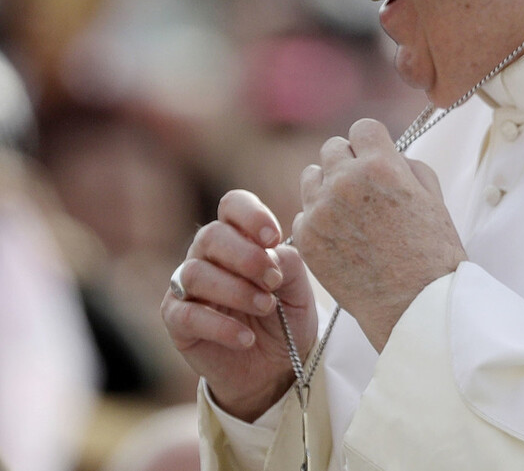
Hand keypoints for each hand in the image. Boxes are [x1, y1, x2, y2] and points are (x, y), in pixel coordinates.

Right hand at [161, 189, 317, 420]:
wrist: (275, 367)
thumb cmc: (286, 317)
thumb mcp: (298, 288)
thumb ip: (288, 263)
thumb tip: (271, 253)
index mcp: (239, 236)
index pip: (233, 205)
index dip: (251, 215)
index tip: (274, 237)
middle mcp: (207, 255)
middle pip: (211, 235)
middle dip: (246, 256)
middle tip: (273, 280)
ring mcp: (187, 287)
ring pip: (195, 273)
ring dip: (235, 291)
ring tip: (266, 308)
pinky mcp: (176, 321)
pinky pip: (186, 314)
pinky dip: (220, 326)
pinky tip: (246, 338)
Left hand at [293, 118, 466, 351]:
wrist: (415, 305)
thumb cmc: (432, 252)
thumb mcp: (432, 195)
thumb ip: (404, 164)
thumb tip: (385, 153)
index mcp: (380, 165)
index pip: (362, 128)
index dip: (371, 143)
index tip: (376, 159)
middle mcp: (345, 181)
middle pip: (332, 148)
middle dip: (347, 162)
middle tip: (363, 188)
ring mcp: (321, 210)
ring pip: (311, 176)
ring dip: (327, 186)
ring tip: (349, 212)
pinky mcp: (307, 239)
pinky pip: (304, 212)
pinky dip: (318, 220)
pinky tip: (341, 237)